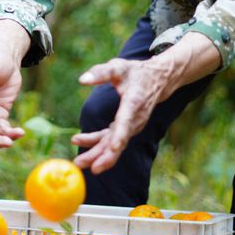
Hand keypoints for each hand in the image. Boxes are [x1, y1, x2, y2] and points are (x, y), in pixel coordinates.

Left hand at [71, 58, 166, 173]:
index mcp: (133, 104)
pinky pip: (110, 139)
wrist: (156, 81)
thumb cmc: (136, 73)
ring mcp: (130, 126)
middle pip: (119, 142)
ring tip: (79, 163)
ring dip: (97, 155)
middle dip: (104, 156)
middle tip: (87, 166)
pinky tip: (78, 141)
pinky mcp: (125, 127)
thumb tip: (81, 80)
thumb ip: (101, 73)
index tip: (113, 149)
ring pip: (113, 144)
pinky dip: (95, 142)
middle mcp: (134, 119)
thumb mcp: (119, 67)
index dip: (120, 137)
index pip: (126, 123)